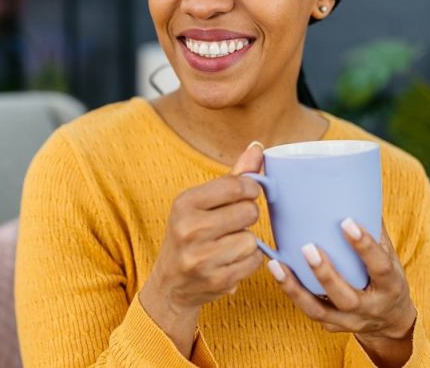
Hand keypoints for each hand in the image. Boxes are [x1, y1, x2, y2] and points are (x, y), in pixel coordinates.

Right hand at [139, 142, 265, 355]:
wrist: (171, 284)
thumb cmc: (190, 234)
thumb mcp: (202, 203)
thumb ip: (233, 176)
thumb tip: (258, 147)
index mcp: (184, 203)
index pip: (236, 186)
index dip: (250, 189)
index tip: (247, 194)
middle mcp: (189, 229)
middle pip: (248, 212)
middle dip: (247, 216)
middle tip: (233, 222)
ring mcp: (201, 257)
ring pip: (252, 239)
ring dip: (247, 241)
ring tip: (229, 243)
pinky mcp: (216, 280)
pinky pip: (254, 262)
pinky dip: (249, 260)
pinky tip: (232, 260)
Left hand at [267, 221, 416, 366]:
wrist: (391, 322)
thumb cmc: (386, 278)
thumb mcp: (390, 256)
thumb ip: (373, 229)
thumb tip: (354, 188)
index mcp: (390, 286)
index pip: (380, 267)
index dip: (364, 246)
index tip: (346, 222)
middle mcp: (370, 308)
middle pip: (346, 296)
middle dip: (325, 274)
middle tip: (308, 247)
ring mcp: (349, 321)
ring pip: (319, 310)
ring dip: (295, 288)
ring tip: (276, 265)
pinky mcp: (330, 325)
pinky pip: (308, 311)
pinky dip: (291, 292)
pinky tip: (276, 272)